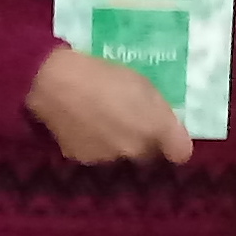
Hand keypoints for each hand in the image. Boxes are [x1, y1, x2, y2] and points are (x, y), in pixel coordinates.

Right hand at [27, 45, 194, 166]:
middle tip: (127, 118)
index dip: (174, 144)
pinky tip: (82, 124)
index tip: (165, 134)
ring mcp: (109, 159)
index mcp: (156, 128)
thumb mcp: (142, 84)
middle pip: (148, 155)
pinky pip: (96, 154)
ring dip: (117, 144)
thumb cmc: (103, 74)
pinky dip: (93, 144)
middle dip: (143, 141)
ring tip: (100, 118)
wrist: (55, 83)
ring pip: (121, 156)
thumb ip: (160, 111)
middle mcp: (137, 151)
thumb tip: (166, 130)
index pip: (180, 153)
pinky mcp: (82, 160)